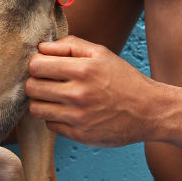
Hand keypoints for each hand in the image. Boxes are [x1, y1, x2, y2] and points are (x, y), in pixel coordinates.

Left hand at [26, 36, 156, 146]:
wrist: (149, 111)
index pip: (36, 65)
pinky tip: (69, 111)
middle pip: (32, 87)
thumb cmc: (124, 79)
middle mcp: (78, 94)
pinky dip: (55, 117)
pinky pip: (50, 125)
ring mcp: (78, 117)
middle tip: (49, 82)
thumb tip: (41, 47)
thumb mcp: (102, 53)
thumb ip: (70, 45)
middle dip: (36, 82)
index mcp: (83, 69)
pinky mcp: (80, 135)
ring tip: (56, 97)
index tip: (45, 65)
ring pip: (36, 109)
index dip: (37, 63)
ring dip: (42, 101)